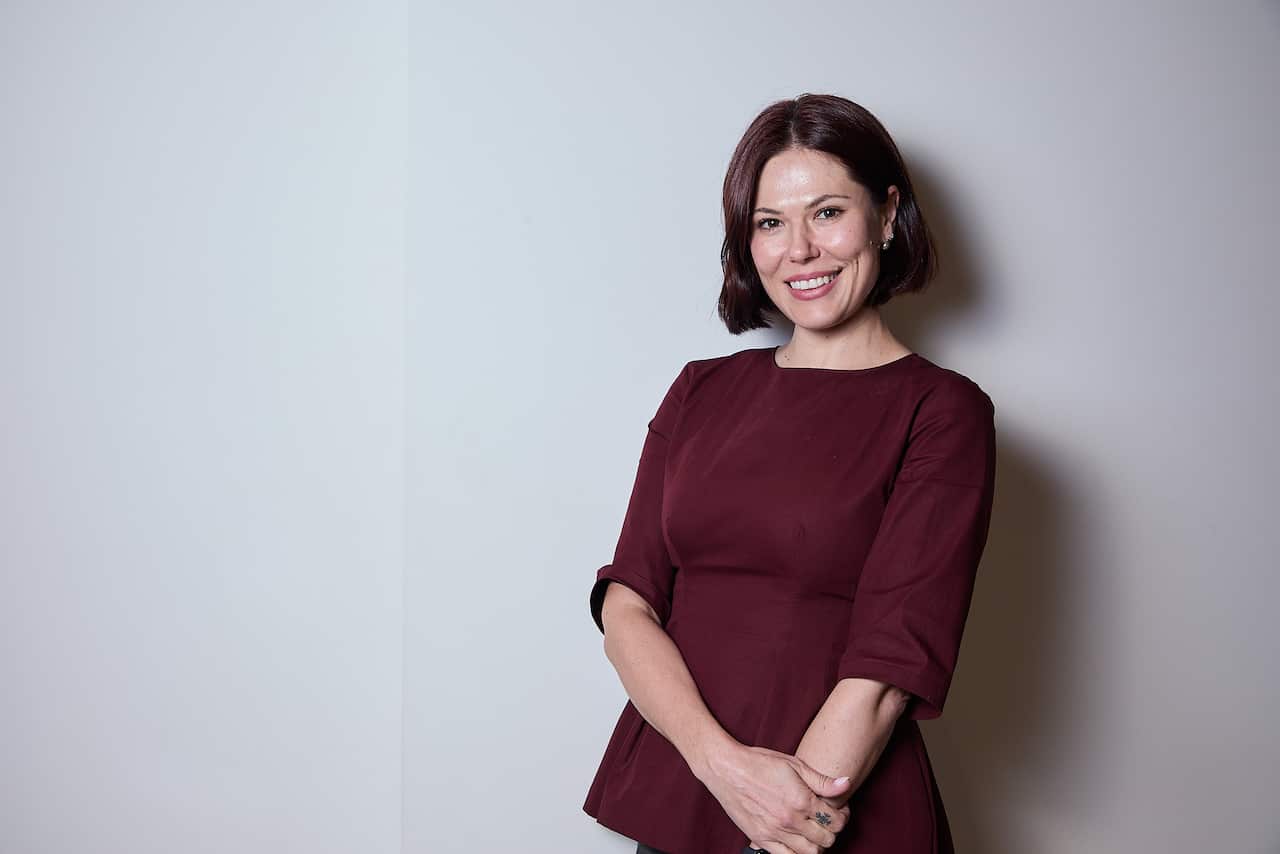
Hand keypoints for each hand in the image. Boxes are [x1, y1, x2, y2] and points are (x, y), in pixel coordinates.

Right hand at [699, 743, 851, 853]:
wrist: (726, 769)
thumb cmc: (759, 762)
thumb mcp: (794, 764)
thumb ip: (822, 780)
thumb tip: (846, 784)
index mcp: (802, 800)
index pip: (835, 820)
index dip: (843, 816)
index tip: (838, 810)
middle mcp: (790, 819)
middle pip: (826, 839)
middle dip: (831, 830)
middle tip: (826, 820)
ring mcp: (775, 832)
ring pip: (810, 853)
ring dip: (816, 844)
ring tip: (812, 831)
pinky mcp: (761, 838)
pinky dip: (796, 853)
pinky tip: (796, 840)